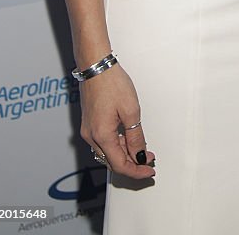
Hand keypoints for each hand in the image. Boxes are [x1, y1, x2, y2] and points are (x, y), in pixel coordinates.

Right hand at [79, 64, 155, 178]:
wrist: (96, 66)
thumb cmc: (112, 83)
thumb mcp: (131, 111)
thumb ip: (135, 137)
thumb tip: (139, 156)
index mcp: (102, 136)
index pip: (120, 165)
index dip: (137, 171)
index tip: (150, 171)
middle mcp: (91, 137)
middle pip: (112, 161)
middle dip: (132, 164)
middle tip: (149, 160)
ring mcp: (88, 130)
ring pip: (107, 153)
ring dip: (125, 154)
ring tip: (142, 149)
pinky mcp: (89, 123)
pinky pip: (103, 142)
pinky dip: (117, 145)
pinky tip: (128, 139)